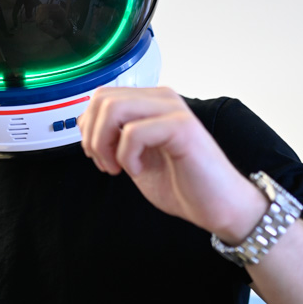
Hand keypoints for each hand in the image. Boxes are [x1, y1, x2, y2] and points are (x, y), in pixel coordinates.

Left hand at [78, 87, 265, 242]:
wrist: (218, 206)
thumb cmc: (182, 184)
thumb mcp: (135, 156)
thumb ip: (113, 137)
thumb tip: (84, 124)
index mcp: (150, 103)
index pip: (101, 96)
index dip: (89, 128)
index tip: (101, 156)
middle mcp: (161, 99)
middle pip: (102, 99)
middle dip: (93, 136)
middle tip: (107, 164)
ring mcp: (172, 110)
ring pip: (113, 109)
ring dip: (105, 144)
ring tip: (118, 167)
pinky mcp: (181, 127)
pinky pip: (133, 132)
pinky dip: (126, 156)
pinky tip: (138, 170)